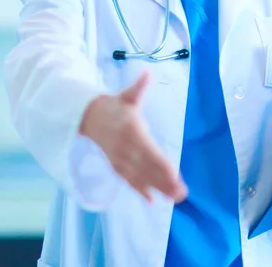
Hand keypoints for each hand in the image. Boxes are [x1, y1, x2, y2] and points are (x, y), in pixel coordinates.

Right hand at [79, 71, 187, 203]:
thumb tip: (148, 72)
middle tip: (182, 194)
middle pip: (148, 169)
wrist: (89, 117)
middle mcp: (126, 149)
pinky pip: (130, 181)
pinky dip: (140, 191)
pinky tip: (153, 200)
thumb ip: (139, 86)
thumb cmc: (115, 105)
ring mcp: (120, 159)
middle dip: (165, 182)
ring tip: (175, 198)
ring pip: (141, 178)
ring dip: (158, 189)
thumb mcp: (127, 94)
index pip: (149, 151)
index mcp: (131, 131)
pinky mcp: (117, 165)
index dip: (161, 165)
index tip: (175, 175)